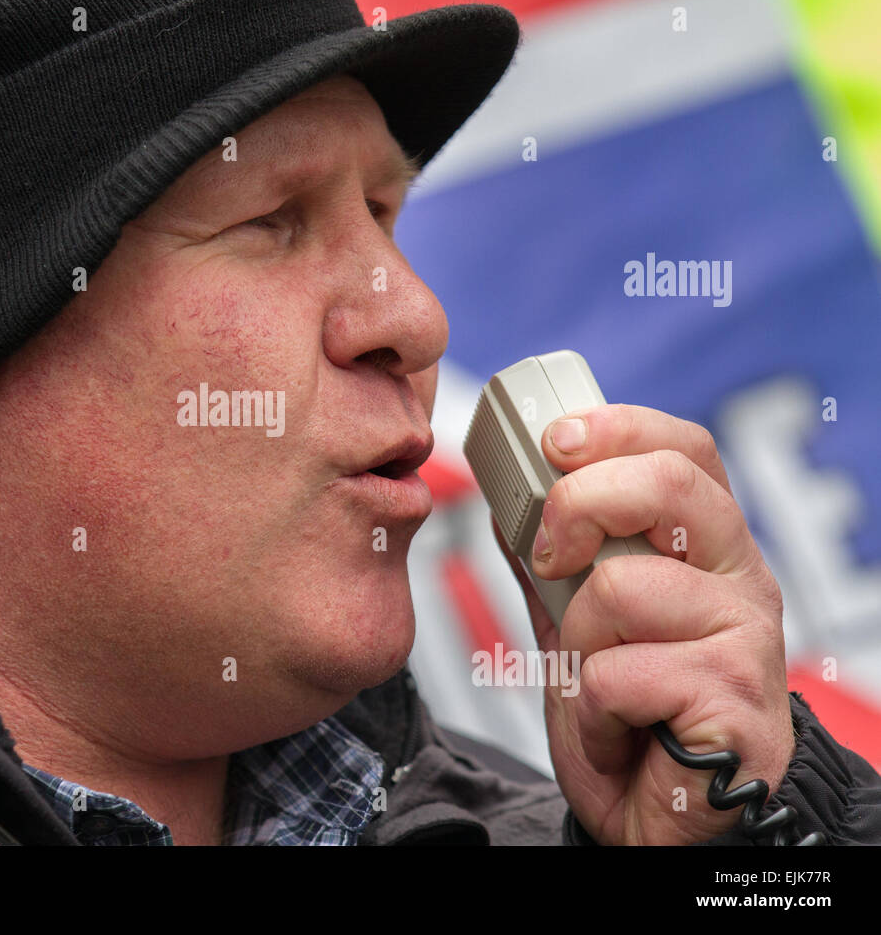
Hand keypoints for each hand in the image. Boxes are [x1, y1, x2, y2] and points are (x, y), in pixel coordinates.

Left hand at [490, 404, 794, 844]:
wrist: (656, 822)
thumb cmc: (630, 719)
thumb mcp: (577, 623)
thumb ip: (552, 562)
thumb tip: (506, 498)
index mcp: (704, 550)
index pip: (684, 451)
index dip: (619, 428)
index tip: (554, 441)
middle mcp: (738, 580)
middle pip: (668, 484)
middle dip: (580, 505)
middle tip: (550, 557)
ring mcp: (746, 638)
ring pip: (622, 587)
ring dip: (579, 644)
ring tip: (599, 685)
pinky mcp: (736, 701)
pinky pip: (620, 673)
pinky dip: (592, 710)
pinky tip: (619, 731)